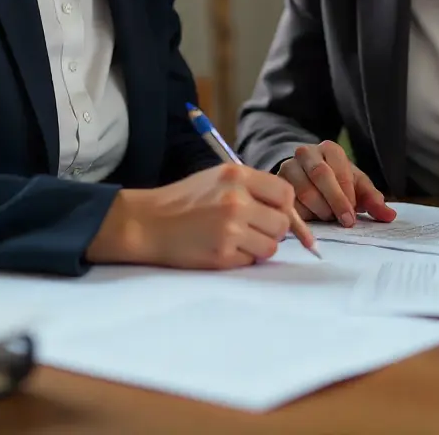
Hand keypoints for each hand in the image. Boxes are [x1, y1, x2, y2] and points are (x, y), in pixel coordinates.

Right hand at [88, 163, 295, 268]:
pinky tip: (222, 247)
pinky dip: (241, 258)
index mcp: (237, 175)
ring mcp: (230, 229)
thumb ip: (253, 188)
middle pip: (282, 224)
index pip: (285, 193)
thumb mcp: (219, 178)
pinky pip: (251, 261)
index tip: (274, 212)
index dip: (284, 206)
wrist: (149, 222)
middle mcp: (236, 200)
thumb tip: (289, 212)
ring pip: (271, 246)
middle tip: (253, 228)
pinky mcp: (222, 255)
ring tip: (236, 238)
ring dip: (258, 246)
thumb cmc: (185, 199)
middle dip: (273, 229)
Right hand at [278, 141, 395, 226]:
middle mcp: (306, 153)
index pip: (339, 169)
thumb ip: (373, 200)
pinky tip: (309, 227)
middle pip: (320, 175)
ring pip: (302, 190)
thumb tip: (389, 216)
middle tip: (345, 221)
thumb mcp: (357, 187)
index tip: (352, 216)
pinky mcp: (276, 185)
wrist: (306, 178)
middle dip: (335, 201)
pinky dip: (300, 218)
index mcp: (329, 149)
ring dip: (318, 209)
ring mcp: (288, 167)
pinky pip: (287, 203)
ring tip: (327, 217)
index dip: (347, 194)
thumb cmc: (337, 183)